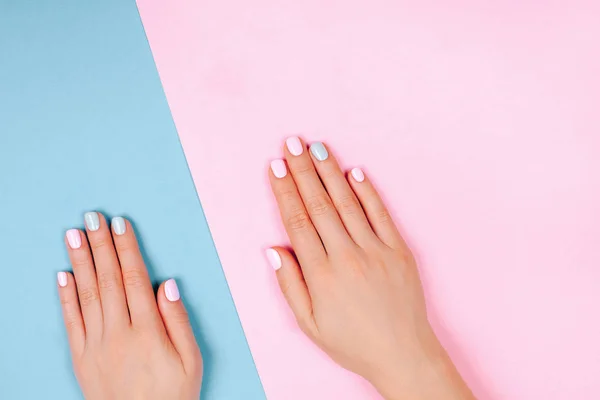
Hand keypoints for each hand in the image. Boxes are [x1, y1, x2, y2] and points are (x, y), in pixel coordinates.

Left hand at [57, 213, 201, 399]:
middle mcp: (118, 333)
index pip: (135, 278)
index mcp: (147, 331)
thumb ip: (177, 320)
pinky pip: (71, 322)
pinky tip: (63, 274)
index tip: (120, 224)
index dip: (127, 249)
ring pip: (87, 294)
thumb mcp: (190, 360)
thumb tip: (167, 284)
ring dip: (80, 261)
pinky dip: (65, 296)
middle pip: (108, 279)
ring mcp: (95, 345)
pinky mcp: (81, 358)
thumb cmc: (173, 394)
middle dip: (100, 245)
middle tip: (92, 217)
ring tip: (73, 234)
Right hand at [267, 138, 473, 398]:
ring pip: (348, 203)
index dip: (285, 191)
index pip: (298, 222)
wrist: (403, 354)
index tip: (275, 167)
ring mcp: (376, 250)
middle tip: (291, 142)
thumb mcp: (309, 324)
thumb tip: (273, 248)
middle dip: (303, 170)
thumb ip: (290, 285)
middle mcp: (348, 256)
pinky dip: (368, 191)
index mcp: (322, 274)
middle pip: (320, 205)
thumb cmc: (352, 342)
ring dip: (330, 173)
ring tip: (317, 148)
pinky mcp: (399, 250)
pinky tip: (354, 171)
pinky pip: (381, 214)